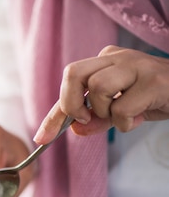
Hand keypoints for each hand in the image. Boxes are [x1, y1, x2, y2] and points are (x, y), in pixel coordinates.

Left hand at [34, 46, 168, 143]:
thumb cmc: (156, 97)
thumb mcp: (122, 110)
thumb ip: (97, 119)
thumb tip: (75, 130)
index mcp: (106, 61)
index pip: (70, 84)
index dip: (54, 114)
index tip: (41, 138)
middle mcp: (118, 58)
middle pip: (73, 73)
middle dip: (70, 103)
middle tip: (85, 119)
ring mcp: (137, 66)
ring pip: (97, 88)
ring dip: (105, 112)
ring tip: (124, 115)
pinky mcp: (153, 81)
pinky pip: (122, 108)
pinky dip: (125, 122)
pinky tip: (141, 117)